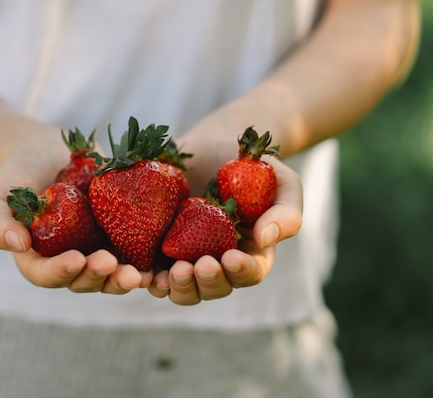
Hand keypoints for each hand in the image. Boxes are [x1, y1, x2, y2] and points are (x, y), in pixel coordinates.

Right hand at [0, 140, 152, 293]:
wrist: (50, 152)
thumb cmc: (18, 173)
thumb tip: (17, 244)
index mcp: (37, 259)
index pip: (46, 275)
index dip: (61, 272)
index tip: (76, 259)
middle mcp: (69, 262)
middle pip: (84, 281)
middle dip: (99, 277)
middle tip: (112, 265)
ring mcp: (96, 250)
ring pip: (111, 274)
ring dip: (124, 279)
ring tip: (140, 275)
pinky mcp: (119, 235)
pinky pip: (134, 253)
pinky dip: (146, 261)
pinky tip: (159, 261)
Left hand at [148, 157, 302, 304]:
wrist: (212, 143)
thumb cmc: (253, 165)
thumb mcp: (282, 182)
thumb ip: (285, 212)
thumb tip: (265, 239)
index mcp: (251, 252)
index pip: (250, 272)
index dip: (241, 271)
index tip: (231, 257)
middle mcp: (219, 260)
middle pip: (214, 287)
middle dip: (208, 282)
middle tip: (201, 265)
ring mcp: (188, 255)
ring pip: (184, 288)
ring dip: (180, 287)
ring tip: (175, 271)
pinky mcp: (160, 245)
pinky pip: (154, 271)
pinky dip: (150, 279)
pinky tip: (147, 274)